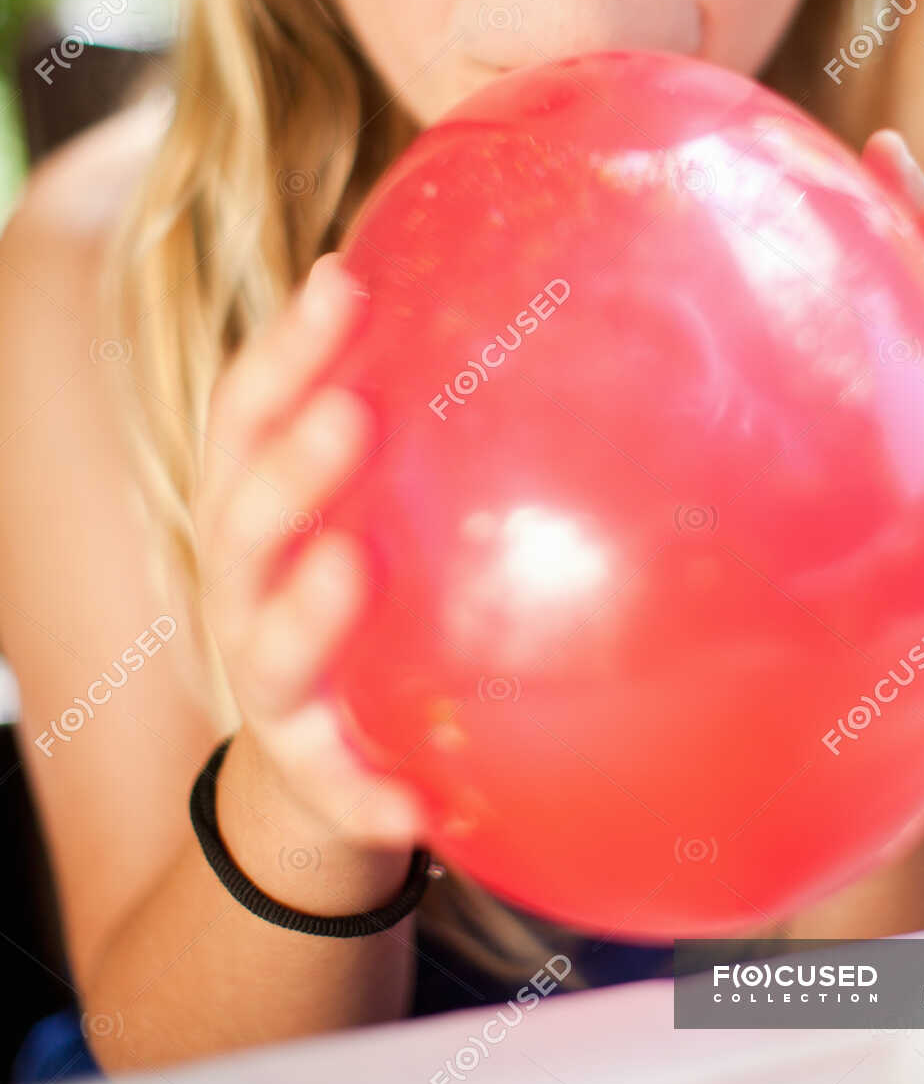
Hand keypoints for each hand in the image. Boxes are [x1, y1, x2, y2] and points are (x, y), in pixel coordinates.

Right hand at [196, 252, 426, 852]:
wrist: (319, 761)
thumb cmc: (356, 588)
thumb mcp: (364, 502)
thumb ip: (407, 422)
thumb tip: (521, 298)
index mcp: (253, 511)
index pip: (244, 417)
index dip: (283, 350)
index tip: (344, 280)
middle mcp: (242, 591)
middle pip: (243, 522)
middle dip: (290, 466)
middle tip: (349, 410)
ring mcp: (271, 688)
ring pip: (269, 651)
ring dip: (306, 612)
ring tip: (351, 566)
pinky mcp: (315, 778)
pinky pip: (341, 794)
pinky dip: (372, 798)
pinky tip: (420, 803)